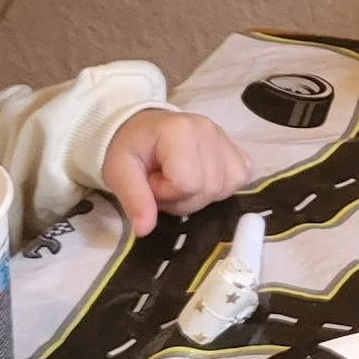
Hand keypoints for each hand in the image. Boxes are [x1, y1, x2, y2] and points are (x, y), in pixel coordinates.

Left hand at [103, 109, 250, 236]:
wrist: (145, 128)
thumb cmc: (131, 147)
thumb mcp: (118, 171)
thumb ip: (133, 199)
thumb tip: (144, 229)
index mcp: (180, 131)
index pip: (187, 183)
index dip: (166, 193)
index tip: (151, 181)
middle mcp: (210, 132)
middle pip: (208, 189)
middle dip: (181, 198)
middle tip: (163, 183)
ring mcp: (227, 141)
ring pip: (224, 189)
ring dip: (199, 196)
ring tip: (180, 181)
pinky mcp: (238, 152)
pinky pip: (239, 181)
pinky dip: (219, 189)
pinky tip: (201, 180)